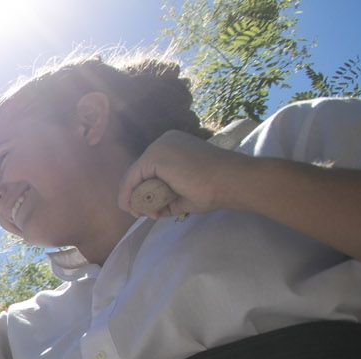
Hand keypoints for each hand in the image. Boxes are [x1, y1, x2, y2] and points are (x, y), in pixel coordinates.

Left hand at [120, 130, 248, 219]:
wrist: (230, 181)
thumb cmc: (214, 188)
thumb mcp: (182, 194)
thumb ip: (165, 197)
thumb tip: (150, 209)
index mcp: (172, 147)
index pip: (147, 170)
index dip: (141, 191)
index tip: (147, 210)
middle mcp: (164, 141)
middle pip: (138, 172)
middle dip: (135, 195)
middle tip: (142, 214)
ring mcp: (159, 145)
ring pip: (134, 176)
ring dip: (134, 198)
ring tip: (145, 213)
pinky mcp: (155, 155)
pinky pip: (132, 178)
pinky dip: (130, 196)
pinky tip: (137, 209)